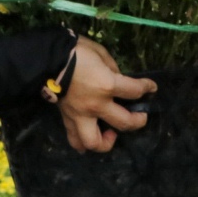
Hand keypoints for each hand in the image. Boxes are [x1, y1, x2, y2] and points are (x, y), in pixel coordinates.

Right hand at [57, 38, 155, 153]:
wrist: (46, 59)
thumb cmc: (76, 52)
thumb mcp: (101, 54)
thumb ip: (113, 69)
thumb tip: (118, 78)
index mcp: (107, 85)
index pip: (135, 91)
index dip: (147, 88)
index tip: (151, 88)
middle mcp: (96, 105)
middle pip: (125, 122)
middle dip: (138, 120)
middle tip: (140, 116)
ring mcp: (80, 115)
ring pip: (95, 142)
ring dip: (107, 142)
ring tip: (111, 133)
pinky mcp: (67, 119)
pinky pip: (74, 139)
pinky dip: (82, 144)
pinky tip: (90, 140)